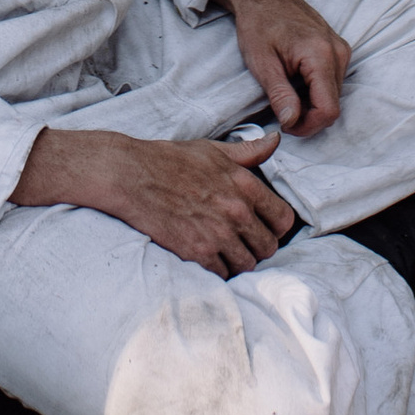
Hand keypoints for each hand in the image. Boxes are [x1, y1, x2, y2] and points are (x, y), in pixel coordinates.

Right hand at [11, 124, 295, 274]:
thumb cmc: (170, 160)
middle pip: (268, 247)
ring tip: (224, 252)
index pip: (283, 219)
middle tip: (242, 243)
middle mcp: (236, 211)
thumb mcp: (213, 149)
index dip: (276, 227)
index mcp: (244, 184)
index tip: (265, 228)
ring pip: (248, 264)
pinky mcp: (197, 252)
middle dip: (257, 247)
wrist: (131, 175)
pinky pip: (223, 274)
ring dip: (238, 261)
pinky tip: (207, 259)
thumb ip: (248, 151)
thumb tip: (276, 141)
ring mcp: (218, 234)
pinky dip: (218, 270)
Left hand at [215, 0, 350, 130]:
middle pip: (333, 105)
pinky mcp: (338, 49)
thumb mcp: (262, 63)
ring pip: (333, 95)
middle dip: (307, 115)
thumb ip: (280, 95)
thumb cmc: (258, 24)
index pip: (328, 110)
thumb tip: (292, 123)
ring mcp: (341, 49)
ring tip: (285, 89)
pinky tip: (294, 79)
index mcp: (321, 55)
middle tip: (280, 107)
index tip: (284, 123)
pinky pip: (332, 81)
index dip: (307, 126)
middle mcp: (339, 52)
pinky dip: (314, 89)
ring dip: (310, 103)